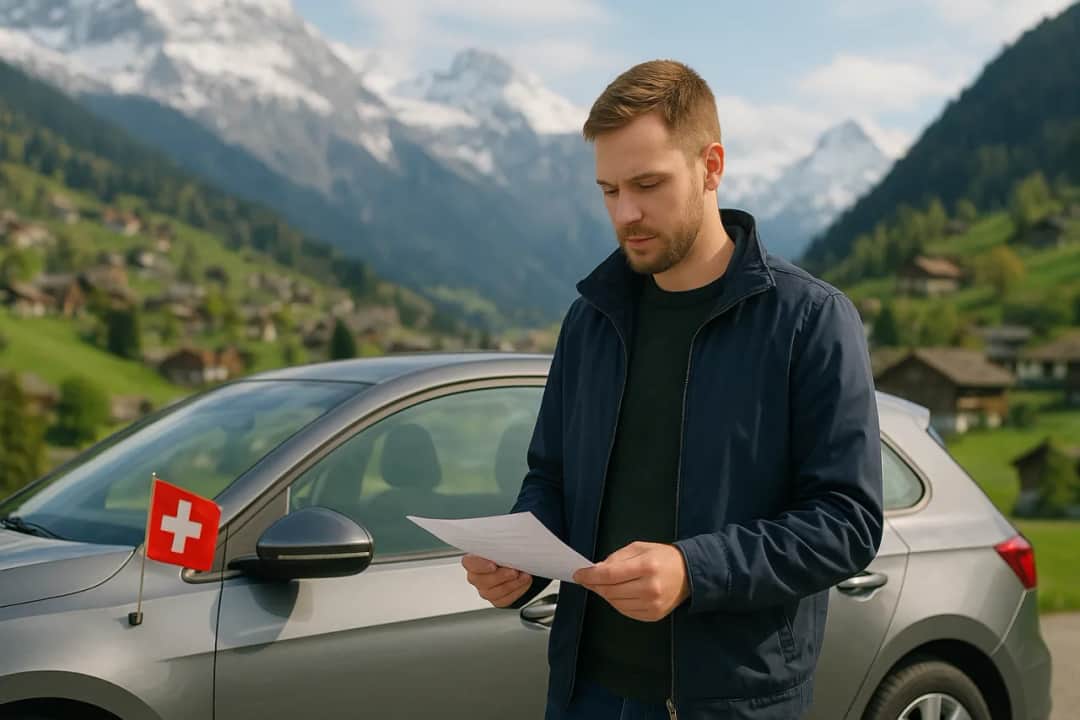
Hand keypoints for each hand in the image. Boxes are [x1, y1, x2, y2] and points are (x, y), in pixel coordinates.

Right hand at [462, 554, 533, 607]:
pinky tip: (523, 582)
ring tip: (524, 576)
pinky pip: (505, 599)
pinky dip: (517, 590)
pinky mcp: (496, 600)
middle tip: (514, 571)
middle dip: (501, 576)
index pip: (469, 563)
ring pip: (495, 592)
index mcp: (474, 561)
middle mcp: (476, 577)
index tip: (493, 565)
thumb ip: (500, 547)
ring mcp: (485, 590)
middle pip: (482, 581)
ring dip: (512, 583)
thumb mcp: (502, 547)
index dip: (480, 566)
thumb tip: (507, 545)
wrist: (515, 568)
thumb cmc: (505, 555)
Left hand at [573, 541, 689, 621]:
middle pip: (610, 591)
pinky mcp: (653, 615)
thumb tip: (596, 570)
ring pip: (615, 603)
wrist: (688, 573)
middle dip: (594, 585)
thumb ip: (616, 558)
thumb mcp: (639, 548)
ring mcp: (652, 604)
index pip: (610, 575)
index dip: (590, 576)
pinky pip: (625, 611)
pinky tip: (618, 593)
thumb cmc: (663, 557)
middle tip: (587, 579)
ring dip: (605, 594)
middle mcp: (650, 588)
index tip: (578, 574)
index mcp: (647, 566)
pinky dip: (616, 602)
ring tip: (605, 584)